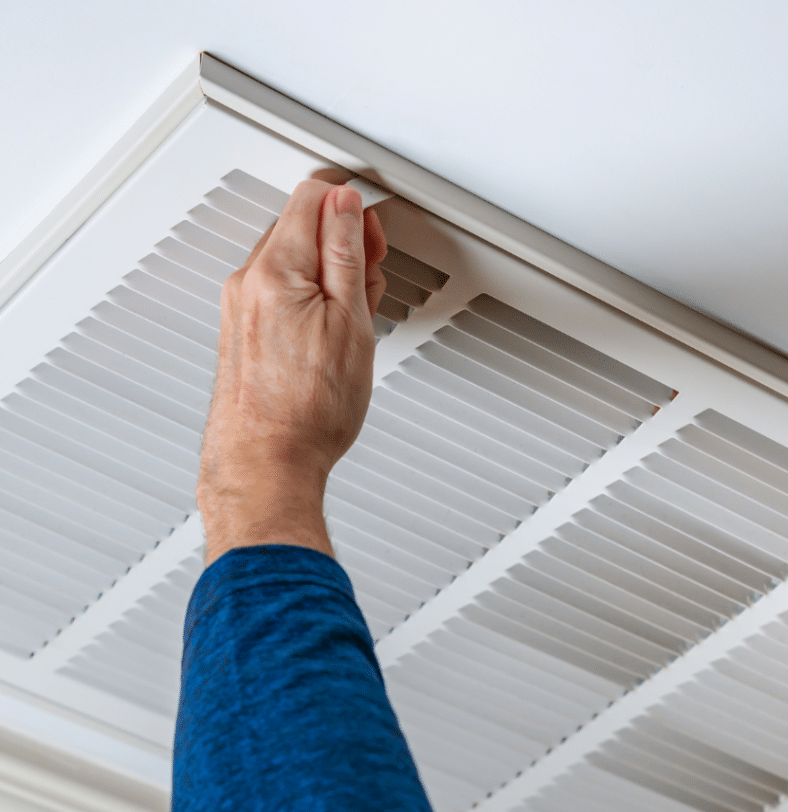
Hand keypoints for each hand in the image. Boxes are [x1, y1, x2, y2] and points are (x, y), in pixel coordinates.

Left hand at [197, 180, 386, 564]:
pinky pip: (279, 292)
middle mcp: (248, 282)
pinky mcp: (242, 332)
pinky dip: (309, 299)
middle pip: (300, 225)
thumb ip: (346, 253)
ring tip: (354, 317)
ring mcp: (240, 308)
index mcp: (276, 269)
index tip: (374, 234)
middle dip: (343, 242)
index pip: (313, 197)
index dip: (353, 208)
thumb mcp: (350, 323)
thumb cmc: (308, 412)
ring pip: (291, 261)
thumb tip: (346, 206)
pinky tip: (330, 334)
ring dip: (328, 274)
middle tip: (370, 281)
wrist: (267, 465)